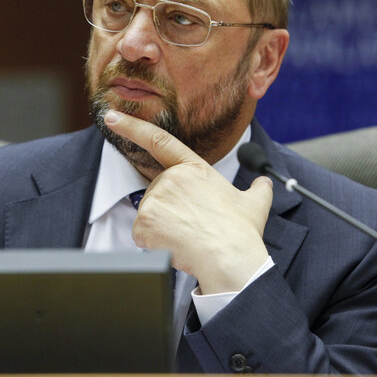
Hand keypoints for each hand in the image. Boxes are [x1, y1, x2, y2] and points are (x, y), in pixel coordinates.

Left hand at [104, 109, 273, 294]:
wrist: (230, 260)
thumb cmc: (241, 233)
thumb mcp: (255, 203)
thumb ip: (258, 189)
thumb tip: (264, 184)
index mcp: (194, 169)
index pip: (158, 140)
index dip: (132, 126)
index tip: (112, 117)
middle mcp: (172, 179)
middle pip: (157, 192)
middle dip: (168, 210)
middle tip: (192, 225)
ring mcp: (156, 200)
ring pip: (149, 214)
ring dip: (163, 228)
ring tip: (187, 237)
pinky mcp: (145, 222)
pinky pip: (142, 234)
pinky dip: (153, 243)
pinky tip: (175, 246)